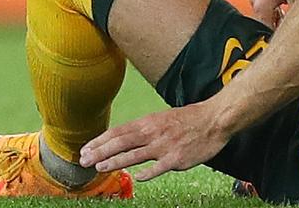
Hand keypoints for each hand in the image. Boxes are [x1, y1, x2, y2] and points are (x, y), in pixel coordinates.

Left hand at [78, 101, 229, 181]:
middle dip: (100, 152)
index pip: (118, 132)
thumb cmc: (188, 120)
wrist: (214, 120)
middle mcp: (153, 133)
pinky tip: (136, 178)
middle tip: (84, 161)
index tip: (85, 149)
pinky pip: (158, 168)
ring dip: (114, 162)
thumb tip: (123, 140)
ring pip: (134, 155)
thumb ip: (143, 130)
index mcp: (148, 122)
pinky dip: (146, 173)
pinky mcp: (176, 158)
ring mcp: (164, 146)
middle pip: (121, 142)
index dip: (100, 141)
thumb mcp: (162, 119)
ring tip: (99, 167)